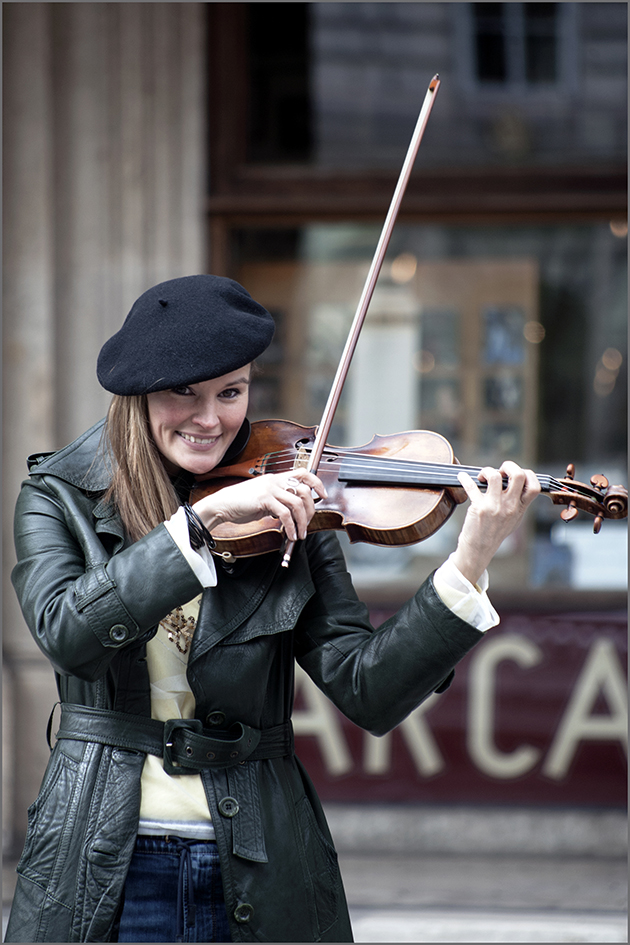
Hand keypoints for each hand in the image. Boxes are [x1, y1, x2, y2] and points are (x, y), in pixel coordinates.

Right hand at [192, 470, 327, 542]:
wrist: (222, 505)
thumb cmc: (242, 503)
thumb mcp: (264, 498)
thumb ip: (278, 500)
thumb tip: (292, 512)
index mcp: (276, 478)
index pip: (303, 472)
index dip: (317, 482)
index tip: (322, 495)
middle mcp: (275, 480)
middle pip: (304, 491)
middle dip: (310, 510)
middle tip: (308, 523)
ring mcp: (270, 489)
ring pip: (296, 503)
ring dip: (302, 522)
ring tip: (299, 534)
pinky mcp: (264, 499)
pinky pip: (284, 514)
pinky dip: (290, 527)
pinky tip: (289, 534)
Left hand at [450, 461, 540, 585]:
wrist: (479, 549)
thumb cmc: (495, 532)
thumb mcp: (513, 519)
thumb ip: (517, 503)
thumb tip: (517, 482)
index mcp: (519, 508)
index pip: (534, 486)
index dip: (528, 474)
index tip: (515, 474)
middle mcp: (509, 506)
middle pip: (518, 475)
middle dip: (509, 465)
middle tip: (500, 470)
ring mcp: (494, 507)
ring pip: (494, 476)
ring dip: (487, 471)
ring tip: (483, 478)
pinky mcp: (478, 508)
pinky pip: (471, 487)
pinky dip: (464, 478)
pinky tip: (462, 476)